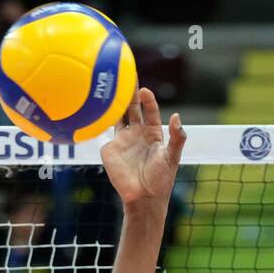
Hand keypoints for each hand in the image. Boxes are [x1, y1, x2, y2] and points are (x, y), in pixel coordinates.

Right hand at [99, 87, 185, 208]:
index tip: (145, 90)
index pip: (150, 111)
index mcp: (153, 135)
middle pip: (131, 108)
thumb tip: (177, 117)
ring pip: (117, 116)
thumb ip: (177, 138)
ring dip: (114, 102)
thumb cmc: (161, 180)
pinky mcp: (110, 149)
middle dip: (129, 92)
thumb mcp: (172, 157)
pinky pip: (104, 131)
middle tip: (124, 73)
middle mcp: (137, 135)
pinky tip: (95, 106)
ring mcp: (122, 141)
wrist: (143, 198)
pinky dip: (100, 119)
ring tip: (108, 84)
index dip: (148, 100)